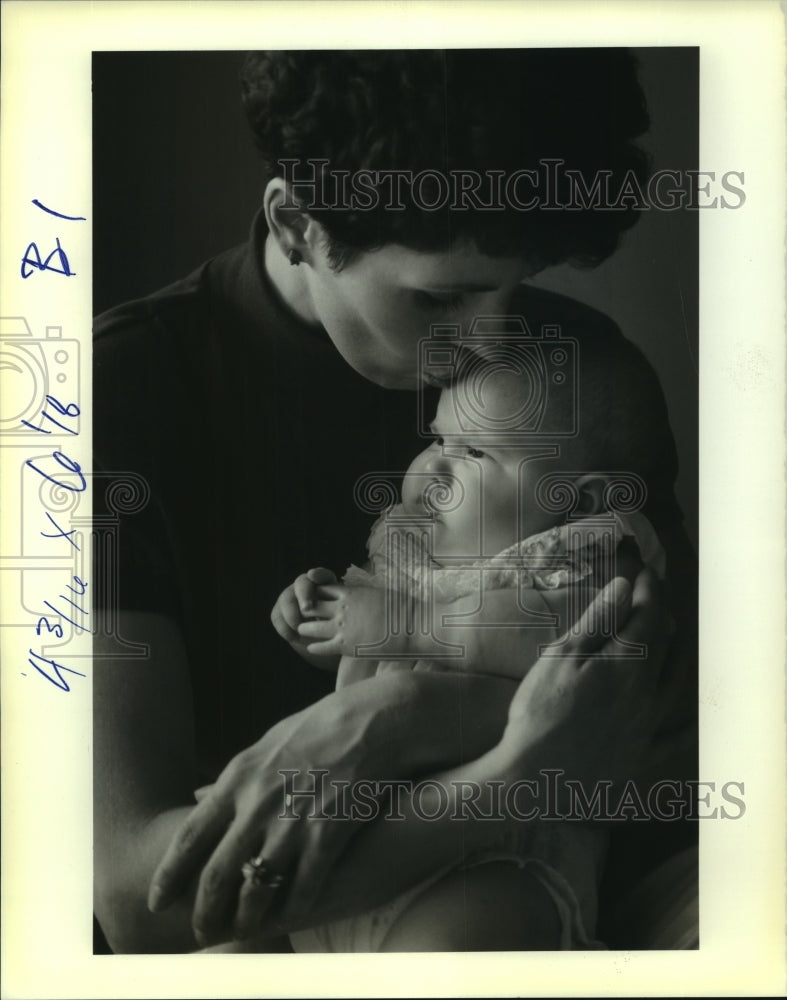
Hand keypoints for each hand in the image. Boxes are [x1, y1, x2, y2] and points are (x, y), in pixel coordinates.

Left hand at [146, 680, 405, 945]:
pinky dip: (292, 910)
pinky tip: (288, 917)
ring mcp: (293, 821)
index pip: (189, 837)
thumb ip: (233, 778)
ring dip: (246, 919)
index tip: (157, 901)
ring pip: (256, 890)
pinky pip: (303, 888)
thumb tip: (198, 797)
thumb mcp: (264, 744)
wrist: (371, 722)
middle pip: (217, 874)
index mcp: (238, 778)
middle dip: (204, 912)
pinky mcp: (328, 835)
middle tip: (201, 931)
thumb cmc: (317, 730)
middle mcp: (258, 804)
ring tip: (243, 931)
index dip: (169, 876)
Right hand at [270, 567, 338, 666]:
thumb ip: (343, 615)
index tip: (313, 575)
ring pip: (286, 600)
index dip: (318, 574)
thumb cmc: (339, 628)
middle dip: (303, 595)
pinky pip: (277, 616)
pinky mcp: (280, 610)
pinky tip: (294, 638)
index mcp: (326, 585)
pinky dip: (285, 628)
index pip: (323, 575)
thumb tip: (344, 616)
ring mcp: (292, 597)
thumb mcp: (344, 621)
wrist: (324, 639)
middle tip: (307, 608)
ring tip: (300, 630)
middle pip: (302, 584)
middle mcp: (307, 586)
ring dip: (292, 615)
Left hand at [297, 582, 409, 657]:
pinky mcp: (345, 646)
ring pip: (310, 627)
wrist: (412, 626)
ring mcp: (341, 628)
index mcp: (350, 592)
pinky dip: (314, 647)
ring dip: (306, 629)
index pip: (321, 589)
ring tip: (304, 632)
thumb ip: (363, 593)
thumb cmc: (402, 608)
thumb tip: (363, 591)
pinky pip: (320, 647)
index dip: (317, 594)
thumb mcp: (378, 592)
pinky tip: (312, 648)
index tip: (318, 600)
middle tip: (305, 616)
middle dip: (307, 610)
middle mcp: (341, 608)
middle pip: (311, 606)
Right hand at [497, 568, 669, 794]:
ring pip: (675, 680)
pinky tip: (692, 714)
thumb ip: (597, 622)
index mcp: (628, 664)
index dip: (648, 588)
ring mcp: (649, 726)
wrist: (534, 778)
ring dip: (676, 651)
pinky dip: (687, 719)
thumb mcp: (560, 657)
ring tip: (668, 634)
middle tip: (647, 593)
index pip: (649, 615)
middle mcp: (648, 693)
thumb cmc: (539, 713)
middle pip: (666, 644)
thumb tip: (625, 588)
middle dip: (660, 613)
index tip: (641, 568)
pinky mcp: (642, 754)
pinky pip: (676, 735)